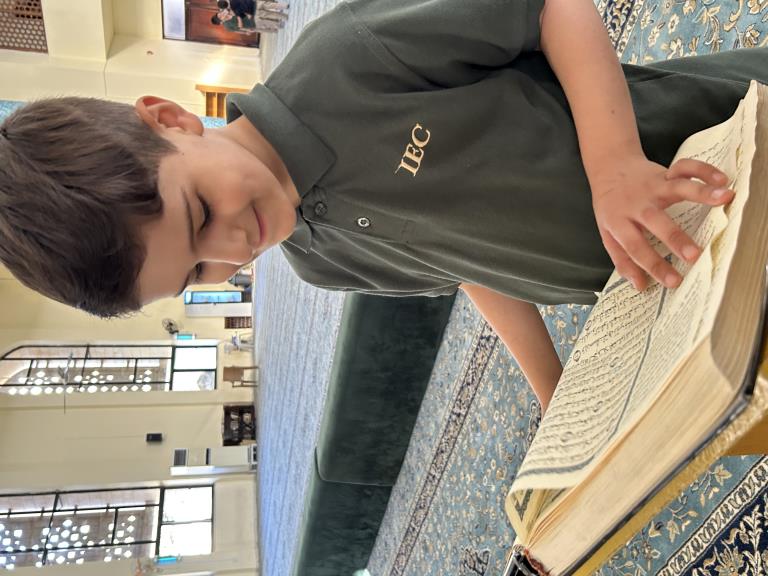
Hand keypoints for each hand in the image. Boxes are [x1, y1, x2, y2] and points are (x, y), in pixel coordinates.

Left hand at [589, 154, 733, 289]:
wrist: (609, 169)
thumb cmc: (611, 207)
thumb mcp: (608, 234)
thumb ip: (622, 260)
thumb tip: (640, 286)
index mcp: (619, 222)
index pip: (636, 248)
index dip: (654, 265)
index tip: (674, 281)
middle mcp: (637, 205)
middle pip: (656, 221)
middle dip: (676, 238)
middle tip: (695, 255)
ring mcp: (652, 187)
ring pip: (676, 188)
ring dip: (701, 193)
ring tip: (724, 198)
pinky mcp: (665, 173)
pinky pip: (686, 168)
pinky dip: (704, 171)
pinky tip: (722, 180)